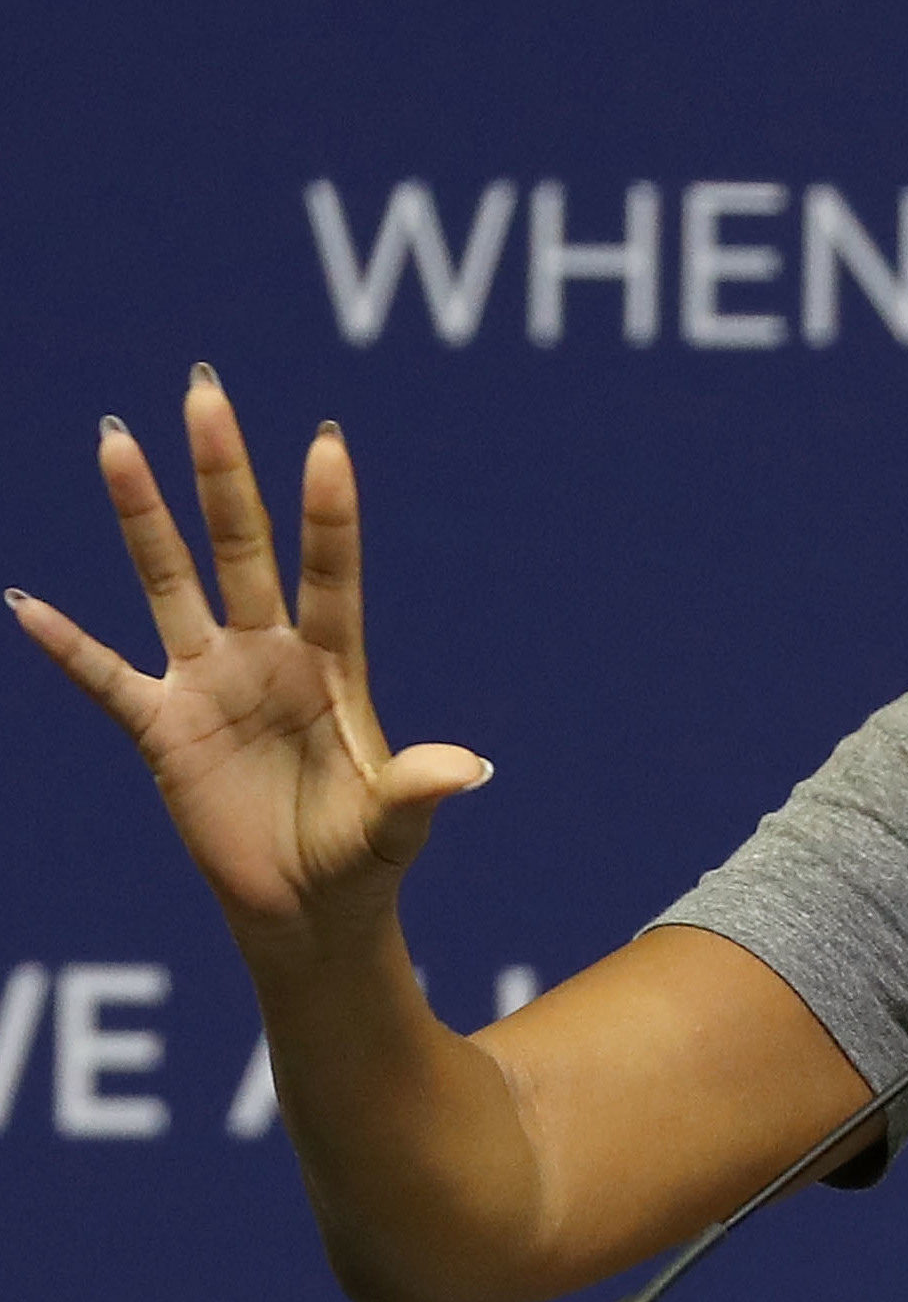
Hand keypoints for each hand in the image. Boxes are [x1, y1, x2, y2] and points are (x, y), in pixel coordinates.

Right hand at [7, 366, 489, 949]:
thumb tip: (469, 769)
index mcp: (334, 667)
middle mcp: (269, 656)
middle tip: (205, 391)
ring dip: (142, 515)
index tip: (327, 442)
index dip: (329, 512)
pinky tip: (24, 602)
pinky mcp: (163, 730)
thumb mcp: (395, 826)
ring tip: (115, 439)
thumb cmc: (360, 859)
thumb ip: (419, 791)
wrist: (308, 911)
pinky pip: (106, 678)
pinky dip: (67, 645)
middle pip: (242, 546)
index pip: (332, 573)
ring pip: (170, 581)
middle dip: (223, 472)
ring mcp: (211, 684)